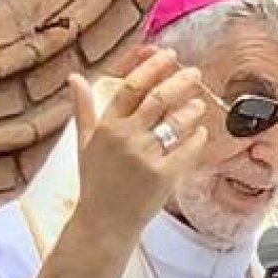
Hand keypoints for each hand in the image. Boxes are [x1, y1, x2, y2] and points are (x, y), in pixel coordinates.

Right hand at [67, 46, 208, 241]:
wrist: (104, 222)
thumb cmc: (96, 181)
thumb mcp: (84, 143)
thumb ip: (83, 109)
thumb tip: (75, 77)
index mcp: (106, 126)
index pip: (132, 87)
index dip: (152, 67)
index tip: (169, 55)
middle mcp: (125, 138)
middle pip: (158, 99)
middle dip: (180, 81)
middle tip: (194, 73)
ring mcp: (145, 157)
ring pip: (175, 122)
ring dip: (191, 108)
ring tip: (199, 102)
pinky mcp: (163, 176)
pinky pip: (187, 150)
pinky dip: (197, 138)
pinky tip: (201, 132)